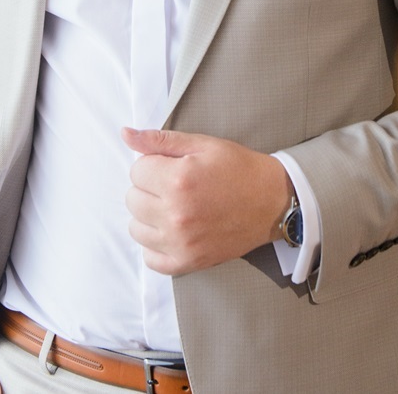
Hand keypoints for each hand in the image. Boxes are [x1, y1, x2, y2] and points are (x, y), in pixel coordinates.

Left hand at [122, 127, 291, 275]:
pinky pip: (149, 258)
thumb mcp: (202, 144)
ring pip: (136, 228)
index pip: (136, 170)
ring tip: (173, 206)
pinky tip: (172, 229)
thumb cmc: (238, 168)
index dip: (152, 164)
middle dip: (148, 187)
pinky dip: (155, 244)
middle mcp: (176, 214)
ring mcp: (180, 242)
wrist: (272, 201)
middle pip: (132, 199)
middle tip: (173, 185)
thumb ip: (160, 140)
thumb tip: (126, 134)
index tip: (170, 166)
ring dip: (148, 215)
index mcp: (178, 180)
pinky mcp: (187, 262)